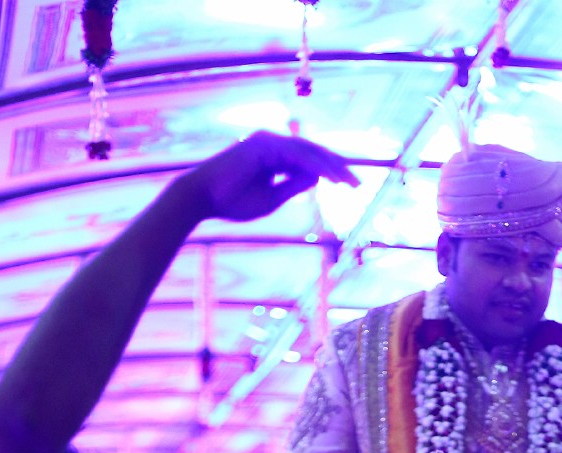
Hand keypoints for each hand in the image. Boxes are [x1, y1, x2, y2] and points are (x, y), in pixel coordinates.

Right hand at [176, 132, 357, 225]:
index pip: (309, 161)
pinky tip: (332, 180)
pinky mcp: (263, 146)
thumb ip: (294, 186)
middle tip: (359, 184)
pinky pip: (296, 156)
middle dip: (338, 167)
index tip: (351, 185)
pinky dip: (315, 167)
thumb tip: (319, 178)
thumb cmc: (233, 202)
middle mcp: (272, 143)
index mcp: (273, 155)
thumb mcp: (272, 197)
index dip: (331, 171)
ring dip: (332, 168)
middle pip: (313, 152)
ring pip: (308, 152)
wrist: (203, 198)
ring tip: (351, 184)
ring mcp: (267, 140)